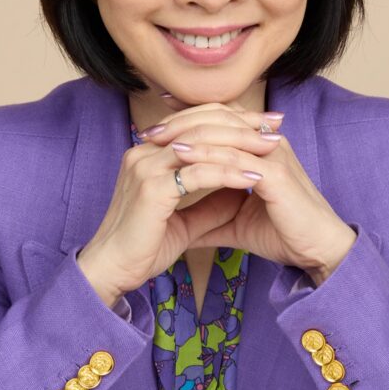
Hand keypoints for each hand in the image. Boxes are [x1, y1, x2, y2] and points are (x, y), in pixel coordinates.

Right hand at [75, 96, 287, 305]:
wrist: (114, 270)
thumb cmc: (143, 247)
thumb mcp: (184, 220)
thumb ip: (209, 203)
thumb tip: (241, 193)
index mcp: (149, 152)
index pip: (195, 122)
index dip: (231, 119)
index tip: (264, 124)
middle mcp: (144, 151)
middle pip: (200, 124)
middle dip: (242, 124)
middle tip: (275, 126)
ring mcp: (146, 167)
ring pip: (202, 143)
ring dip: (241, 144)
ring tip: (271, 148)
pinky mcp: (152, 188)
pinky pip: (198, 173)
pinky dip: (229, 173)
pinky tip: (253, 176)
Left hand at [141, 99, 357, 283]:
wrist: (318, 252)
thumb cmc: (284, 234)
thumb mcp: (237, 223)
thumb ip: (211, 215)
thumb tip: (182, 225)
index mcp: (260, 148)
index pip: (220, 121)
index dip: (187, 120)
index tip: (154, 127)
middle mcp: (268, 143)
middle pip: (218, 118)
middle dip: (181, 122)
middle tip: (148, 129)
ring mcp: (273, 155)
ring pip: (223, 134)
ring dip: (186, 134)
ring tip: (156, 138)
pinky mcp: (276, 174)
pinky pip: (234, 158)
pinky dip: (205, 154)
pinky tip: (180, 155)